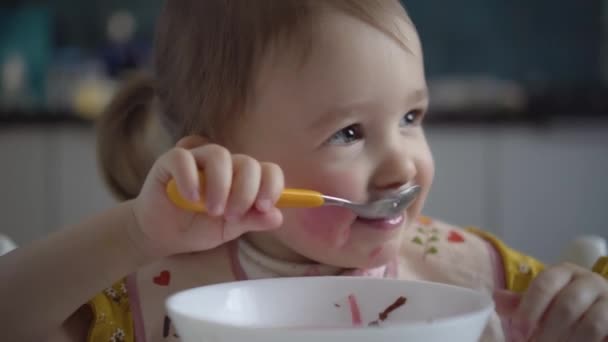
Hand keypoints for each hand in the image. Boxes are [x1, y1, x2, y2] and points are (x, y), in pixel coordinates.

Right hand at [130, 144, 284, 257]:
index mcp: (242, 178)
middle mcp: (224, 165)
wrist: (162, 235)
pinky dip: (189, 177)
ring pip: (218, 154)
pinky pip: (182, 158)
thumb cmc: (198, 228)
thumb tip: (278, 217)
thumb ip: (252, 221)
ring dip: (220, 185)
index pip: (267, 170)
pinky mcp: (170, 161)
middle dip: (245, 191)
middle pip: (246, 162)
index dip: (271, 185)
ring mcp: (197, 160)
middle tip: (232, 216)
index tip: (265, 206)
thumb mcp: (229, 230)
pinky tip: (191, 198)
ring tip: (213, 211)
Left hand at [495, 263, 607, 341]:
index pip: (544, 285)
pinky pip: (604, 333)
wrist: (599, 311)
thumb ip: (522, 302)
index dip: (529, 310)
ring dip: (568, 341)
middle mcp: (589, 281)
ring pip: (590, 323)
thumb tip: (496, 298)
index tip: (519, 333)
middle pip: (567, 306)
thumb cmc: (565, 307)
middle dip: (547, 331)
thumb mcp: (543, 302)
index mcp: (564, 272)